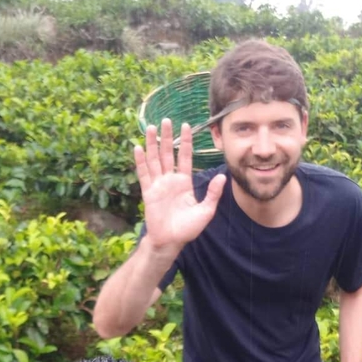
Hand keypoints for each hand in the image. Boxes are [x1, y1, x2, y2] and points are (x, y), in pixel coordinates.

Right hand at [133, 118, 225, 252]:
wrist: (171, 241)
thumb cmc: (188, 228)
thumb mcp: (206, 210)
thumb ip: (213, 193)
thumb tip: (223, 176)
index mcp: (184, 182)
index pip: (185, 157)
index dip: (185, 142)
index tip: (186, 126)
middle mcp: (170, 180)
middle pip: (167, 154)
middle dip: (167, 137)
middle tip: (166, 120)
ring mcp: (158, 185)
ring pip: (154, 160)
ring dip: (153, 144)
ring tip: (152, 128)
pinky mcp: (148, 192)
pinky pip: (144, 174)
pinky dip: (140, 161)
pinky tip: (138, 148)